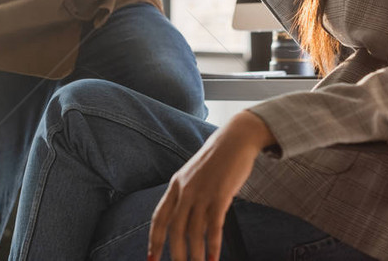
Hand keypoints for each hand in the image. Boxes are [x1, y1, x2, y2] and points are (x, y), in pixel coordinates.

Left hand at [148, 111, 275, 260]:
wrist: (236, 138)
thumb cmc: (217, 159)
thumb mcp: (194, 175)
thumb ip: (186, 193)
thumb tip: (183, 217)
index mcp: (175, 185)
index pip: (159, 217)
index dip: (155, 240)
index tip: (152, 258)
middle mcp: (185, 190)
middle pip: (175, 228)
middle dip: (175, 253)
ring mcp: (203, 192)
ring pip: (194, 231)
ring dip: (196, 254)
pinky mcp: (221, 194)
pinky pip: (214, 226)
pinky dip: (213, 245)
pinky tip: (213, 258)